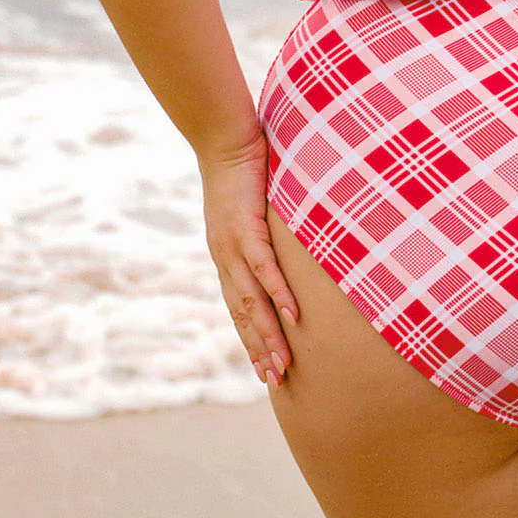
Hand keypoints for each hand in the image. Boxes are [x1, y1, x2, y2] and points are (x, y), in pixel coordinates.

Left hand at [199, 126, 298, 389]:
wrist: (225, 137)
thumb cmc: (243, 166)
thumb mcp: (253, 206)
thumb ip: (264, 227)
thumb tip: (285, 239)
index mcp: (225, 255)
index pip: (238, 307)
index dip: (250, 339)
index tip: (264, 368)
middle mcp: (225, 258)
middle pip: (242, 315)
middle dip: (259, 350)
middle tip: (275, 380)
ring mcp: (233, 246)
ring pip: (252, 302)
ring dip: (268, 335)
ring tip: (282, 364)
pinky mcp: (246, 228)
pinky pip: (265, 269)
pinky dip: (278, 295)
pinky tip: (292, 317)